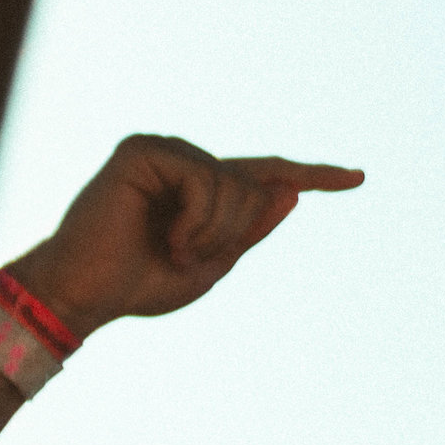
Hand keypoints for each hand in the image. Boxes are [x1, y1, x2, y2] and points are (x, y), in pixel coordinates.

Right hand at [4, 133, 362, 339]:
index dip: (315, 176)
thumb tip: (291, 191)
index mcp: (206, 189)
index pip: (270, 176)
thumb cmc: (140, 283)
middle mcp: (189, 162)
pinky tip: (167, 235)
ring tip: (173, 248)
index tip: (358, 178)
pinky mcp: (143, 149)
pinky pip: (205, 179)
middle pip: (260, 188)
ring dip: (214, 232)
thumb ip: (251, 229)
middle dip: (234, 233)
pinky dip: (196, 219)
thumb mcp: (213, 262)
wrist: (87, 294)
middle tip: (187, 256)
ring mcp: (166, 150)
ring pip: (236, 186)